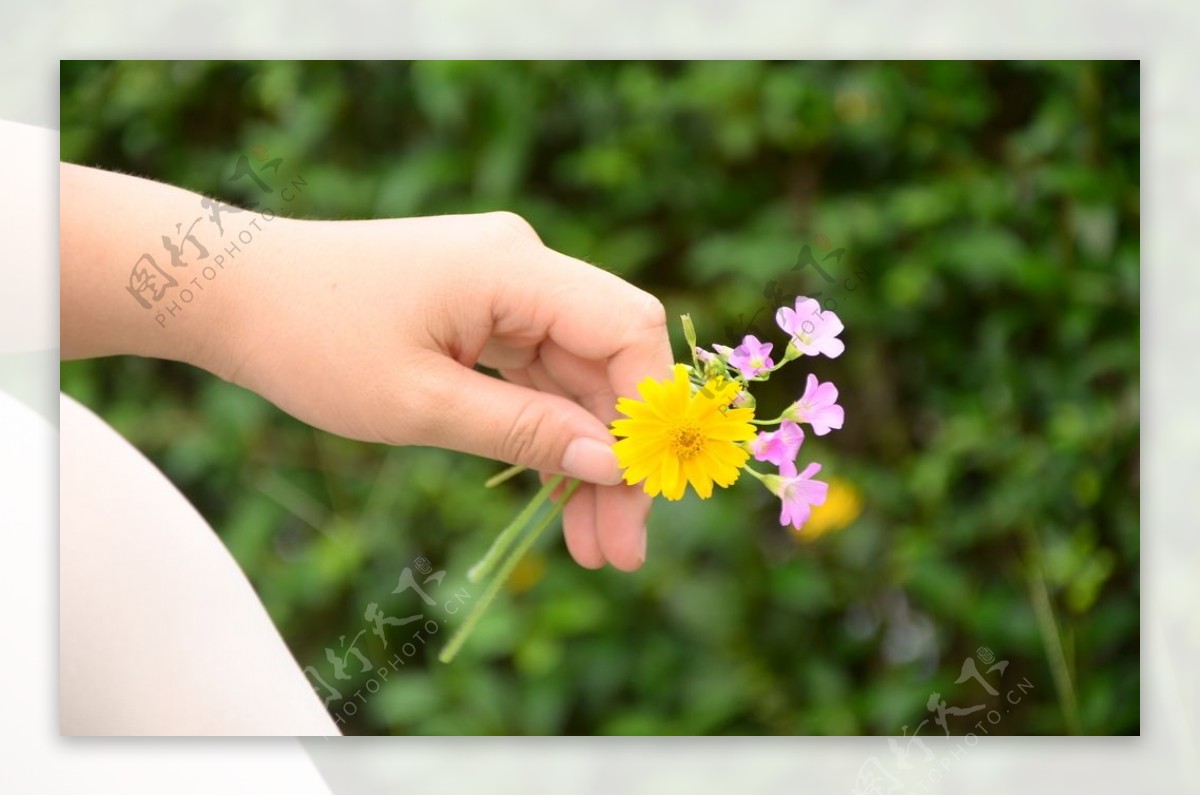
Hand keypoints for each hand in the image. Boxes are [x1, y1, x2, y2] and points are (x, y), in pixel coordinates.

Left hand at [207, 212, 672, 570]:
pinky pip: (538, 376)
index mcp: (515, 267)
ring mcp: (505, 287)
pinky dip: (548, 433)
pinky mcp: (485, 311)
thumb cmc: (312, 342)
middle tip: (622, 550)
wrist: (232, 296)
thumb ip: (524, 432)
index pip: (626, 329)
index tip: (644, 494)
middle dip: (619, 457)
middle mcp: (524, 266)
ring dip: (586, 456)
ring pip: (577, 378)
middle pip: (608, 363)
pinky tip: (559, 497)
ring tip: (593, 547)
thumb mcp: (420, 403)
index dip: (648, 413)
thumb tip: (612, 466)